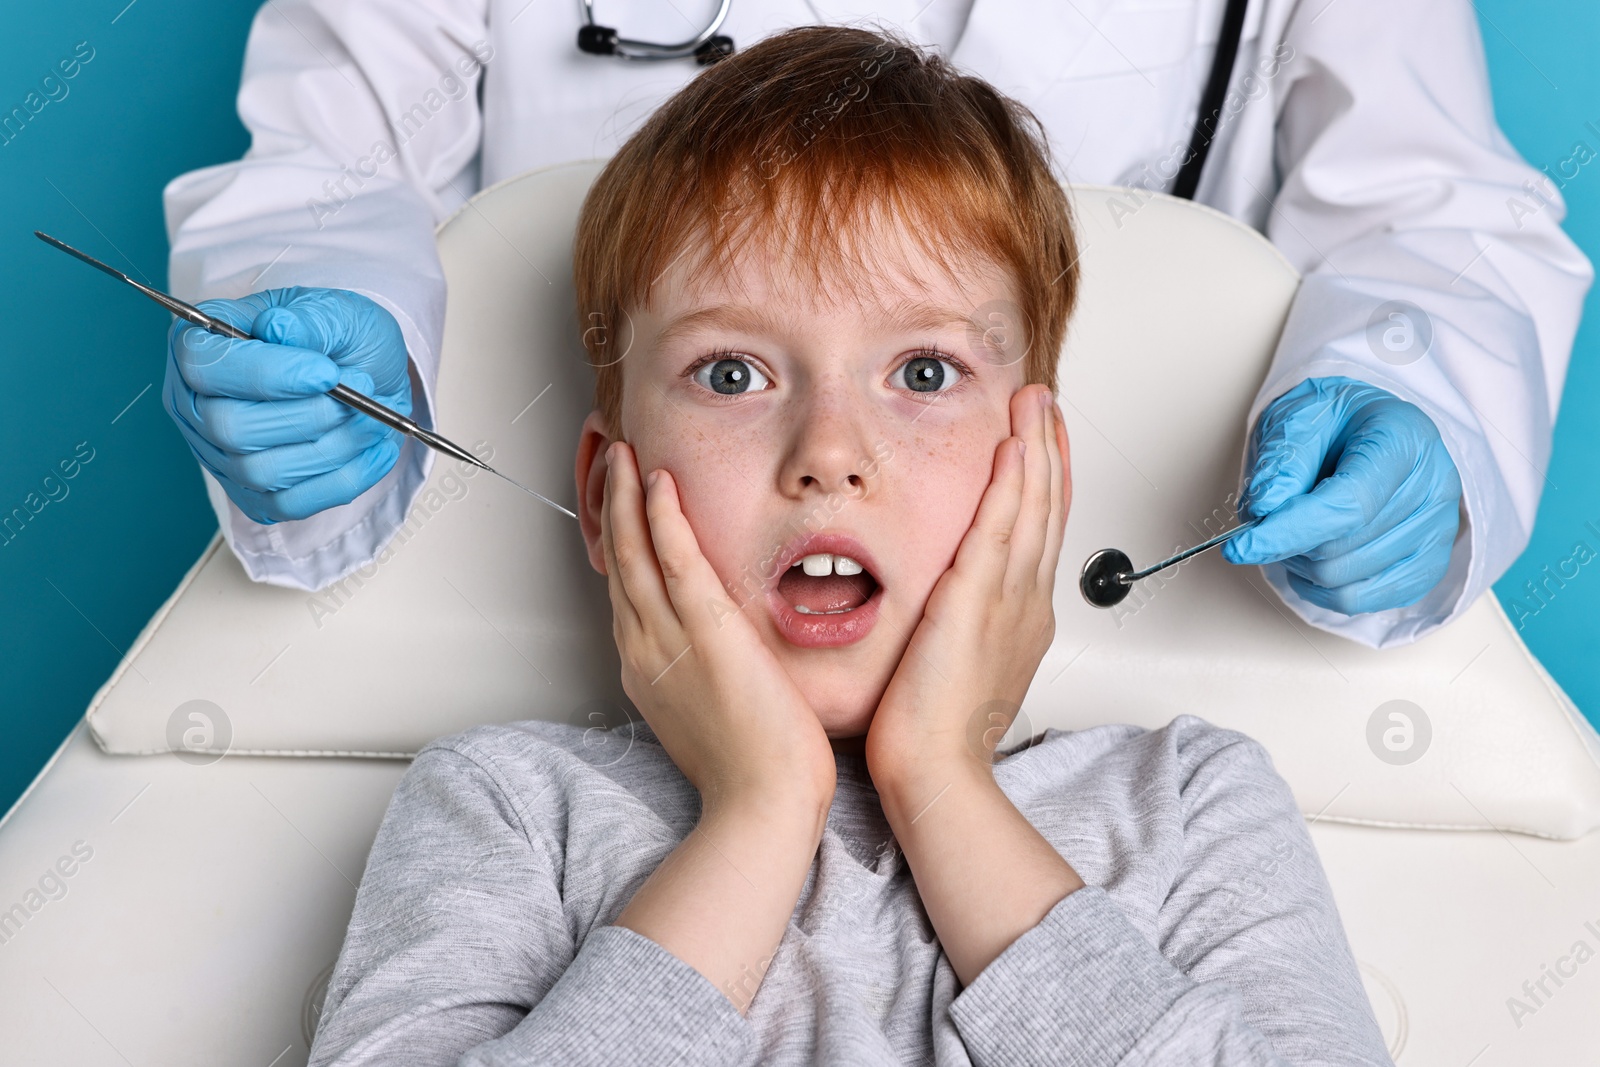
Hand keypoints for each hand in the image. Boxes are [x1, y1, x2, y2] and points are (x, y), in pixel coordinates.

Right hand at [162, 287, 412, 523]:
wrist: (364, 372)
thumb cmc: (335, 338)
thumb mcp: (333, 311)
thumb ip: (309, 318)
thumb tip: (280, 329)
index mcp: (199, 348)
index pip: (204, 368)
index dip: (266, 374)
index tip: (326, 372)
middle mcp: (198, 406)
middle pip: (231, 428)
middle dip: (308, 415)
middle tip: (361, 393)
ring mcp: (222, 456)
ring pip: (264, 472)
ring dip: (333, 446)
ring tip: (372, 416)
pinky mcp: (256, 495)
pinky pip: (291, 504)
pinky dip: (343, 479)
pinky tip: (374, 448)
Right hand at [600, 441, 837, 810]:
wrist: (763, 805)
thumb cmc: (753, 771)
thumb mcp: (715, 713)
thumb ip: (706, 675)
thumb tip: (718, 657)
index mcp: (649, 669)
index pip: (627, 590)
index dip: (620, 541)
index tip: (623, 506)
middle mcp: (646, 649)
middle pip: (619, 562)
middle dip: (613, 506)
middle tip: (612, 461)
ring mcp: (669, 640)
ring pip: (636, 552)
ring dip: (628, 497)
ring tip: (624, 454)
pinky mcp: (705, 633)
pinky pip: (674, 561)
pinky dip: (662, 518)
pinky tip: (659, 483)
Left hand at [864, 385, 1068, 783]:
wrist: (934, 774)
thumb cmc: (936, 735)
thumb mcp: (959, 666)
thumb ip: (961, 626)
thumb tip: (948, 607)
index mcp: (1021, 618)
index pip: (1039, 532)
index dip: (1045, 481)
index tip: (1041, 442)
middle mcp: (1024, 603)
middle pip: (1048, 509)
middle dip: (1050, 449)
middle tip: (1047, 402)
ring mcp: (1006, 601)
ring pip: (1032, 509)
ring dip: (1037, 449)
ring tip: (1036, 403)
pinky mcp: (975, 603)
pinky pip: (1000, 531)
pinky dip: (1012, 486)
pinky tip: (1015, 449)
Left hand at [1221, 375, 1462, 614]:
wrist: (1366, 426)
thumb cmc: (1334, 421)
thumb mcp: (1298, 417)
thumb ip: (1282, 462)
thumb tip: (1264, 510)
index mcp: (1403, 438)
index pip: (1348, 504)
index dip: (1289, 530)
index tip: (1241, 545)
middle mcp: (1433, 485)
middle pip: (1342, 547)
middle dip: (1288, 542)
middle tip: (1270, 519)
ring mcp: (1439, 529)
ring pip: (1346, 579)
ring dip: (1301, 565)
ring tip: (1295, 530)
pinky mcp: (1429, 563)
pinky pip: (1363, 600)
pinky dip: (1322, 590)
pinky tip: (1310, 561)